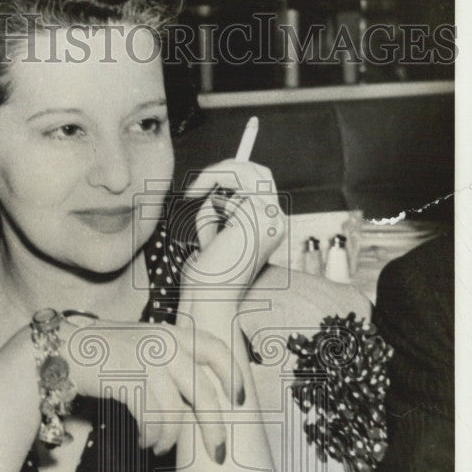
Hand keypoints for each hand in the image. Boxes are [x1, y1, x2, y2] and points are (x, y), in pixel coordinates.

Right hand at [62, 318, 240, 460]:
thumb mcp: (145, 343)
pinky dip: (151, 437)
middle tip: (219, 453)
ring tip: (160, 449)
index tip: (240, 400)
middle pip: (205, 393)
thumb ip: (172, 358)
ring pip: (176, 413)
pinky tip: (145, 443)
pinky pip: (151, 419)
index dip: (234, 376)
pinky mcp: (129, 380)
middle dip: (215, 428)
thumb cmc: (106, 352)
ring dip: (170, 439)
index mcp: (174, 333)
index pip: (217, 350)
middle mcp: (165, 345)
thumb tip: (201, 397)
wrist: (65, 349)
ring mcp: (147, 362)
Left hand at [182, 159, 285, 299]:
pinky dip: (205, 213)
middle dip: (222, 170)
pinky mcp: (254, 218)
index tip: (203, 184)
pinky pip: (222, 194)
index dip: (233, 174)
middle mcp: (276, 221)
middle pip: (257, 170)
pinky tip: (208, 241)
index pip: (261, 182)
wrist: (209, 301)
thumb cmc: (207, 277)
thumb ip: (220, 212)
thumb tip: (212, 186)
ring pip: (240, 172)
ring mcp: (269, 218)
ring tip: (198, 220)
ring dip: (211, 187)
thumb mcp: (216, 236)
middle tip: (194, 188)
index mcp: (270, 226)